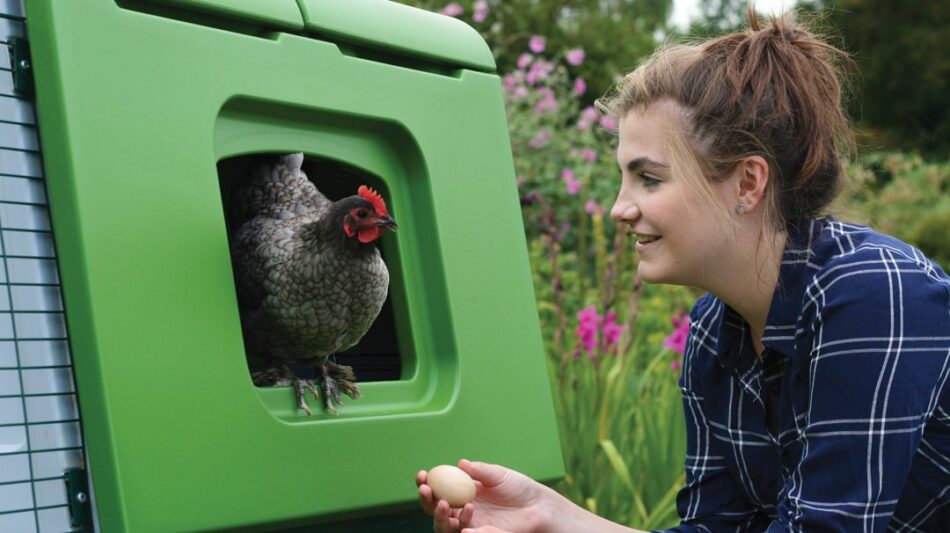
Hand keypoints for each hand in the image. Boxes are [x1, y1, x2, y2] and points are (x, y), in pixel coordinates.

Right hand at [416, 459, 546, 532]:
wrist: (538, 507)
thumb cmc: (519, 488)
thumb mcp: (498, 474)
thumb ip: (479, 470)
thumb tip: (460, 463)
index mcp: (462, 490)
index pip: (438, 488)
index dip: (426, 483)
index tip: (421, 475)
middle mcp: (461, 507)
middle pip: (434, 508)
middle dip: (426, 500)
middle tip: (426, 490)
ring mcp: (469, 522)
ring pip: (443, 524)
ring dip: (438, 515)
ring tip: (444, 504)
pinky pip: (463, 532)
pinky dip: (460, 524)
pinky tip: (467, 511)